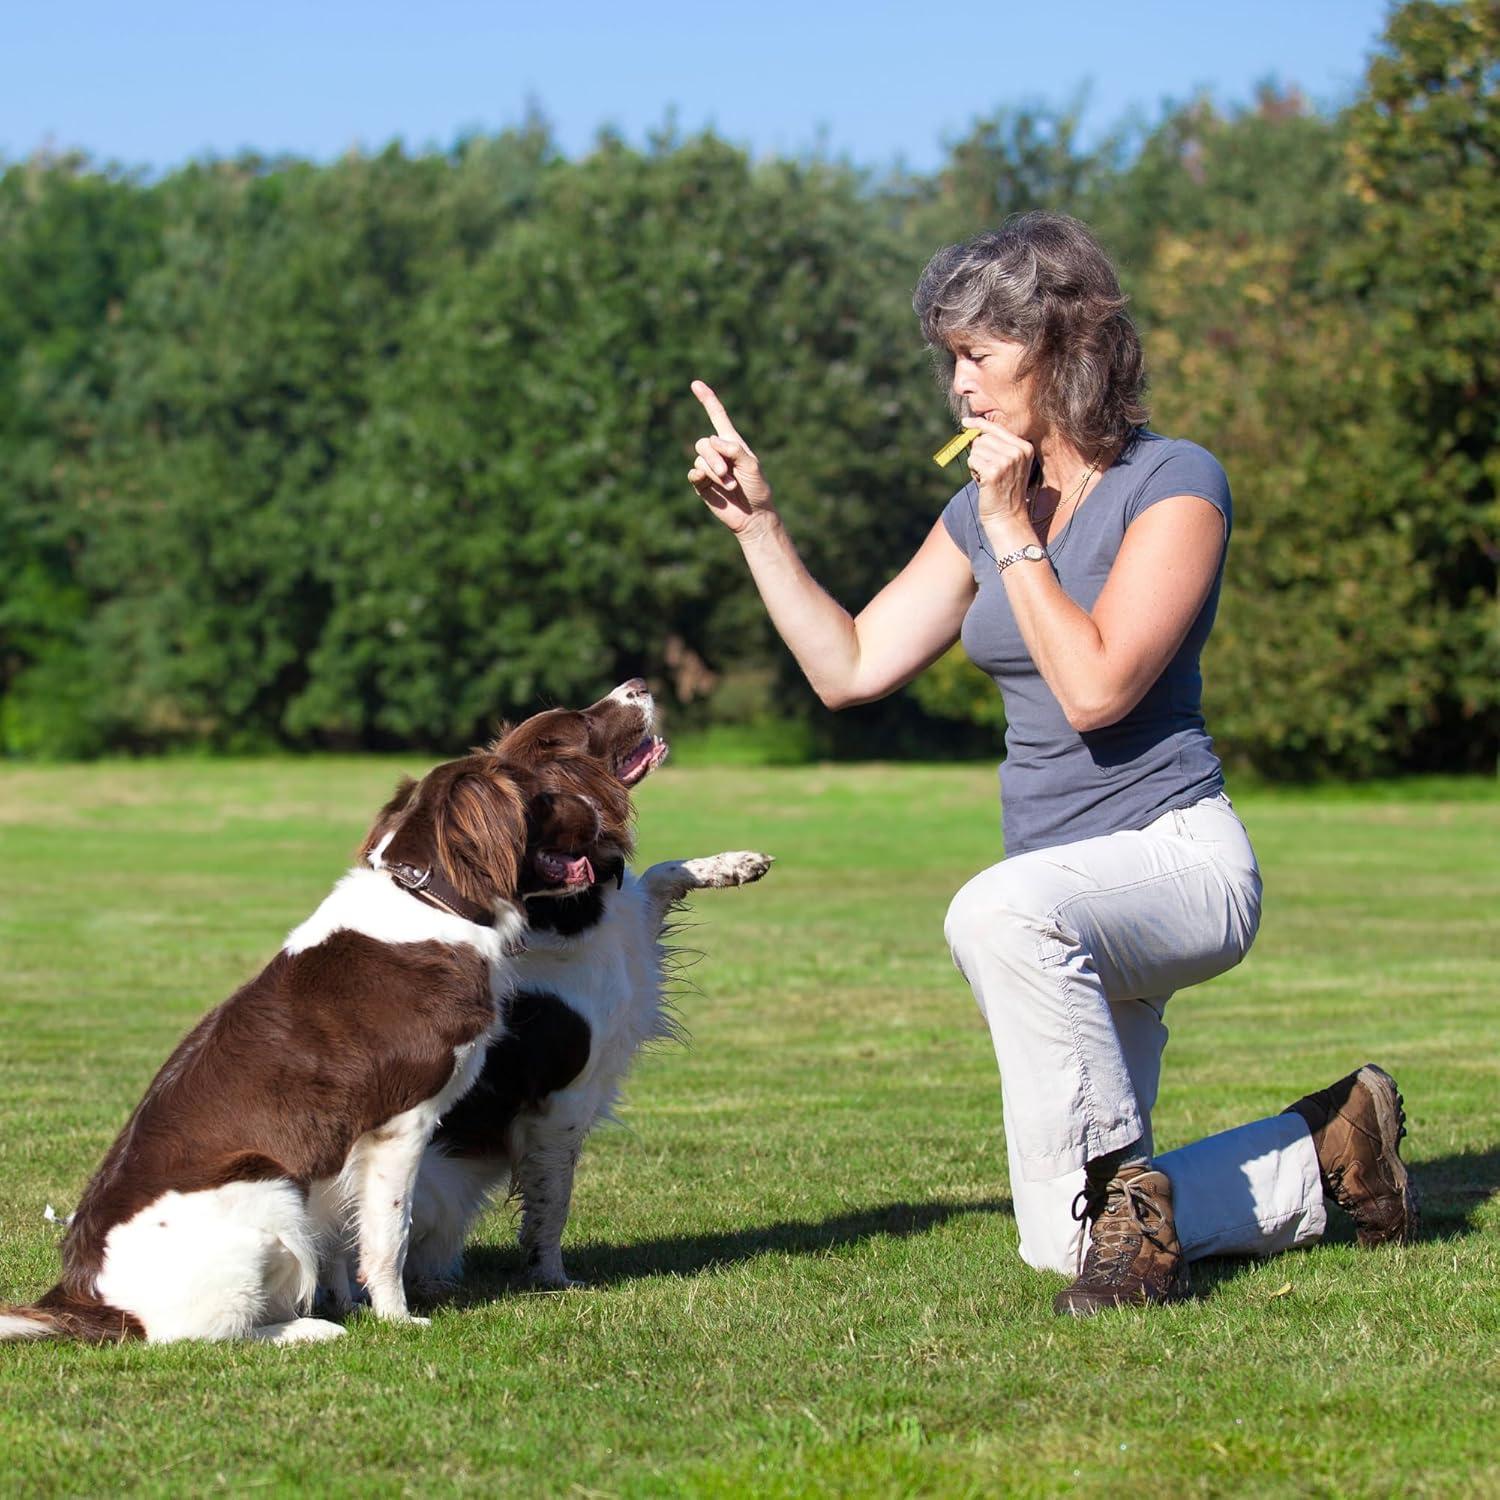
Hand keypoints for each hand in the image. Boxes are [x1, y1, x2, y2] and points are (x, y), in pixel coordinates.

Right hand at [688, 380, 774, 534]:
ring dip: (714, 472)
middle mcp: (718, 453)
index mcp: (732, 443)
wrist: (753, 516)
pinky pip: (693, 473)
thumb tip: (713, 441)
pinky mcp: (702, 484)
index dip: (707, 400)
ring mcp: (709, 468)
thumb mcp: (752, 466)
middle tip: (727, 474)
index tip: (696, 384)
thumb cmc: (757, 489)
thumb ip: (734, 450)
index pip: (717, 416)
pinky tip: (708, 484)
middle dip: (714, 458)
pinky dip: (700, 477)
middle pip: (704, 442)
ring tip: (729, 485)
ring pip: (699, 459)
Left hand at [962, 416, 1035, 532]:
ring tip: (987, 478)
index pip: (997, 428)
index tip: (965, 422)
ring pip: (976, 449)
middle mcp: (1018, 452)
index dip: (979, 424)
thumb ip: (995, 446)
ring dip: (976, 463)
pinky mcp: (993, 471)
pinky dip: (973, 470)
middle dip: (979, 452)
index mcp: (1024, 447)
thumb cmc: (1003, 491)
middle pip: (984, 438)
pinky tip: (983, 482)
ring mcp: (1007, 461)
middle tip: (987, 471)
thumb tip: (972, 430)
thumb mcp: (1007, 464)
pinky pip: (972, 460)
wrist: (1007, 517)